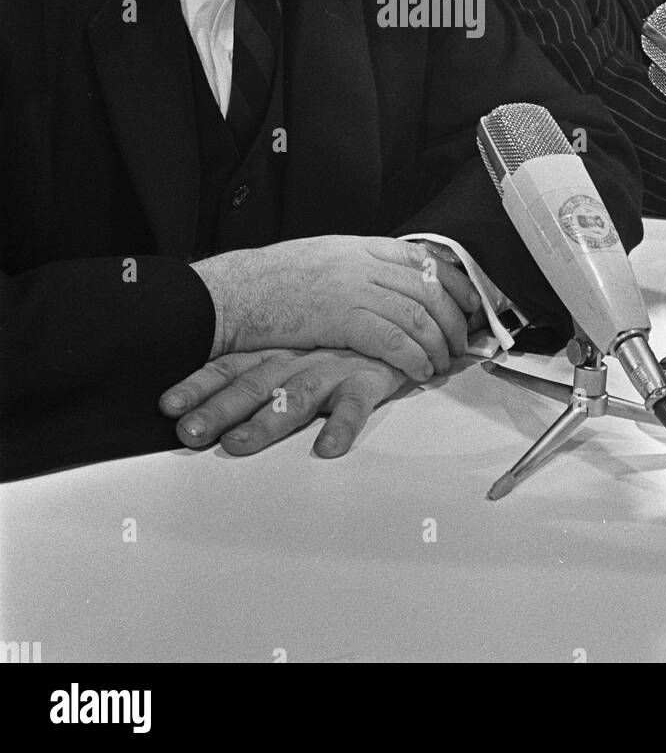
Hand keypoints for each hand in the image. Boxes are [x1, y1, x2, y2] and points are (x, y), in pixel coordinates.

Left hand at [159, 347, 404, 457]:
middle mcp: (296, 359)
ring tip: (240, 445)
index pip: (228, 367)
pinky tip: (328, 447)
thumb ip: (256, 371)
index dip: (197, 385)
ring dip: (266, 421)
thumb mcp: (293, 350)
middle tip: (189, 432)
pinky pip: (355, 405)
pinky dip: (343, 425)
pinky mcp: (368, 379)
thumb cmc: (337, 344)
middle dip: (218, 409)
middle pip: (252, 384)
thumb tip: (203, 403)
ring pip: (295, 395)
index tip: (167, 406)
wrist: (398, 318)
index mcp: (275, 353)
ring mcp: (331, 368)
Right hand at [192, 235, 479, 381]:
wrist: (237, 293)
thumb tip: (391, 282)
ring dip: (439, 344)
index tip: (472, 302)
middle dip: (455, 320)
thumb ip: (359, 266)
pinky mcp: (342, 318)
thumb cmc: (272, 280)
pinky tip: (419, 371)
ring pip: (418, 315)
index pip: (425, 258)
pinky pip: (394, 340)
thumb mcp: (323, 257)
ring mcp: (354, 288)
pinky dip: (414, 358)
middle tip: (464, 343)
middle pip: (429, 288)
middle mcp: (363, 263)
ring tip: (443, 363)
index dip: (456, 282)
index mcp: (360, 246)